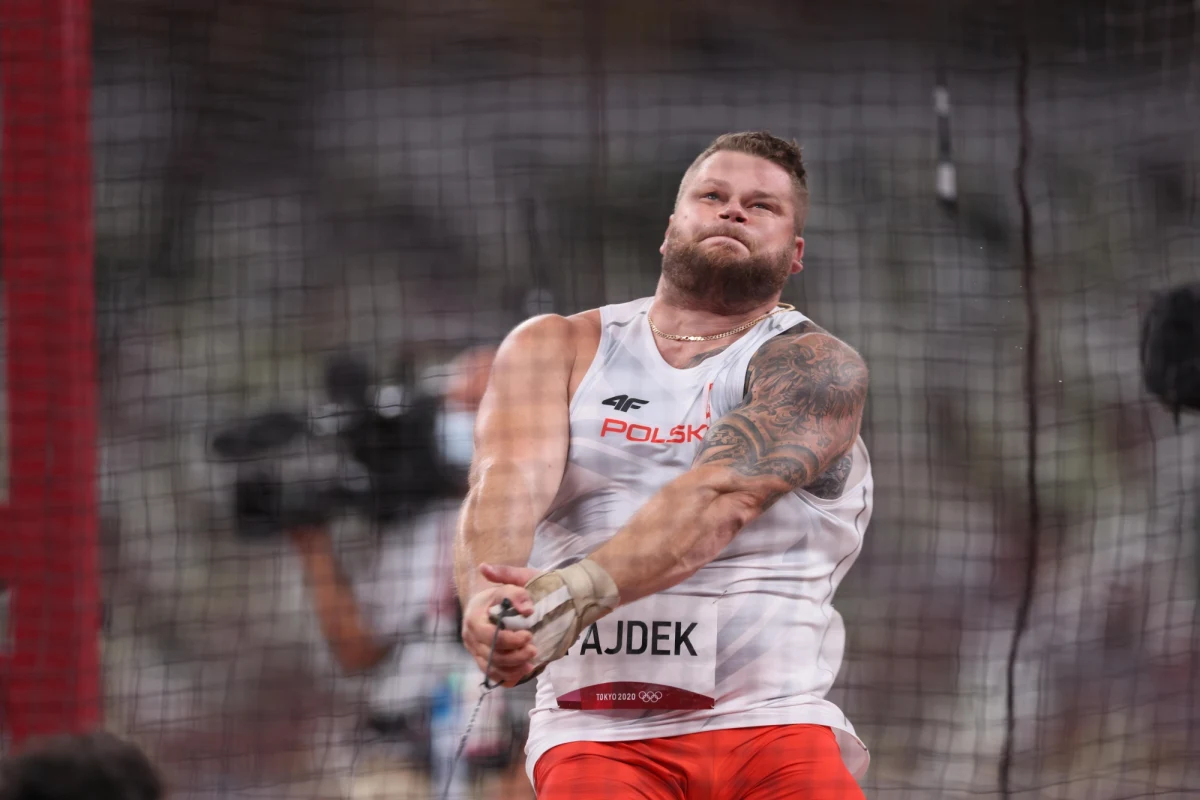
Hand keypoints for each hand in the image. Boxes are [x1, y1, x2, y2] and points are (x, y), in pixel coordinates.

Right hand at [461, 564, 539, 686]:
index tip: (529, 635)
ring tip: (531, 663)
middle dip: (516, 656)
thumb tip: (527, 609)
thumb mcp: (511, 585)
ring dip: (513, 669)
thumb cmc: (504, 593)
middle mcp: (470, 637)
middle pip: (492, 655)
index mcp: (474, 618)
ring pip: (492, 668)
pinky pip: (492, 674)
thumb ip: (517, 594)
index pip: (490, 636)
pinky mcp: (481, 659)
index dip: (511, 640)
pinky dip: (507, 676)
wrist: (492, 601)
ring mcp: (474, 650)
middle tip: (534, 650)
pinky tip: (522, 671)